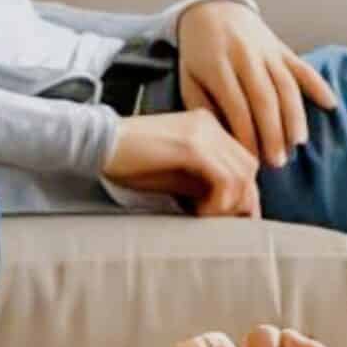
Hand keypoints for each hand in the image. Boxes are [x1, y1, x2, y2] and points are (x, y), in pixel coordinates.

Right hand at [103, 109, 261, 218]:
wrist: (97, 144)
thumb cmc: (130, 163)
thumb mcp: (176, 176)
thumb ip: (205, 185)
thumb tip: (232, 209)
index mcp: (208, 127)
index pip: (243, 162)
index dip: (242, 195)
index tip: (231, 220)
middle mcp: (210, 124)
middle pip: (249, 168)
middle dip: (240, 201)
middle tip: (218, 222)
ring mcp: (203, 132)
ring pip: (243, 174)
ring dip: (229, 204)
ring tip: (204, 217)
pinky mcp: (191, 145)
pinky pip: (225, 179)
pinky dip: (218, 202)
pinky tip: (198, 211)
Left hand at [178, 0, 336, 166]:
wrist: (213, 10)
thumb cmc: (198, 54)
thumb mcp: (189, 79)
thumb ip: (204, 107)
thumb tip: (225, 140)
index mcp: (217, 65)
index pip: (237, 106)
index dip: (246, 136)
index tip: (252, 160)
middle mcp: (245, 57)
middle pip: (264, 99)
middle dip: (273, 133)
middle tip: (278, 162)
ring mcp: (267, 51)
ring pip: (286, 86)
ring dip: (295, 117)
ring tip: (298, 144)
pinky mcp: (282, 48)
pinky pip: (303, 67)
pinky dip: (318, 85)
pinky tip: (331, 105)